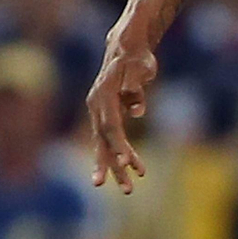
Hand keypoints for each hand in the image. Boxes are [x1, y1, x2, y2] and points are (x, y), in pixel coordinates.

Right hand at [86, 40, 156, 192]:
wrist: (125, 49)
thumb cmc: (136, 57)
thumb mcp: (140, 66)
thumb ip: (137, 85)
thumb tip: (138, 111)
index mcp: (103, 96)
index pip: (110, 126)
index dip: (119, 145)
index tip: (128, 162)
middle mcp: (97, 107)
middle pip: (103, 141)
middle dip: (111, 166)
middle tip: (123, 188)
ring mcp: (99, 114)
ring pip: (106, 146)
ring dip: (117, 168)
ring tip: (129, 190)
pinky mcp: (106, 117)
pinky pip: (112, 141)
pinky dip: (122, 155)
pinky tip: (135, 170)